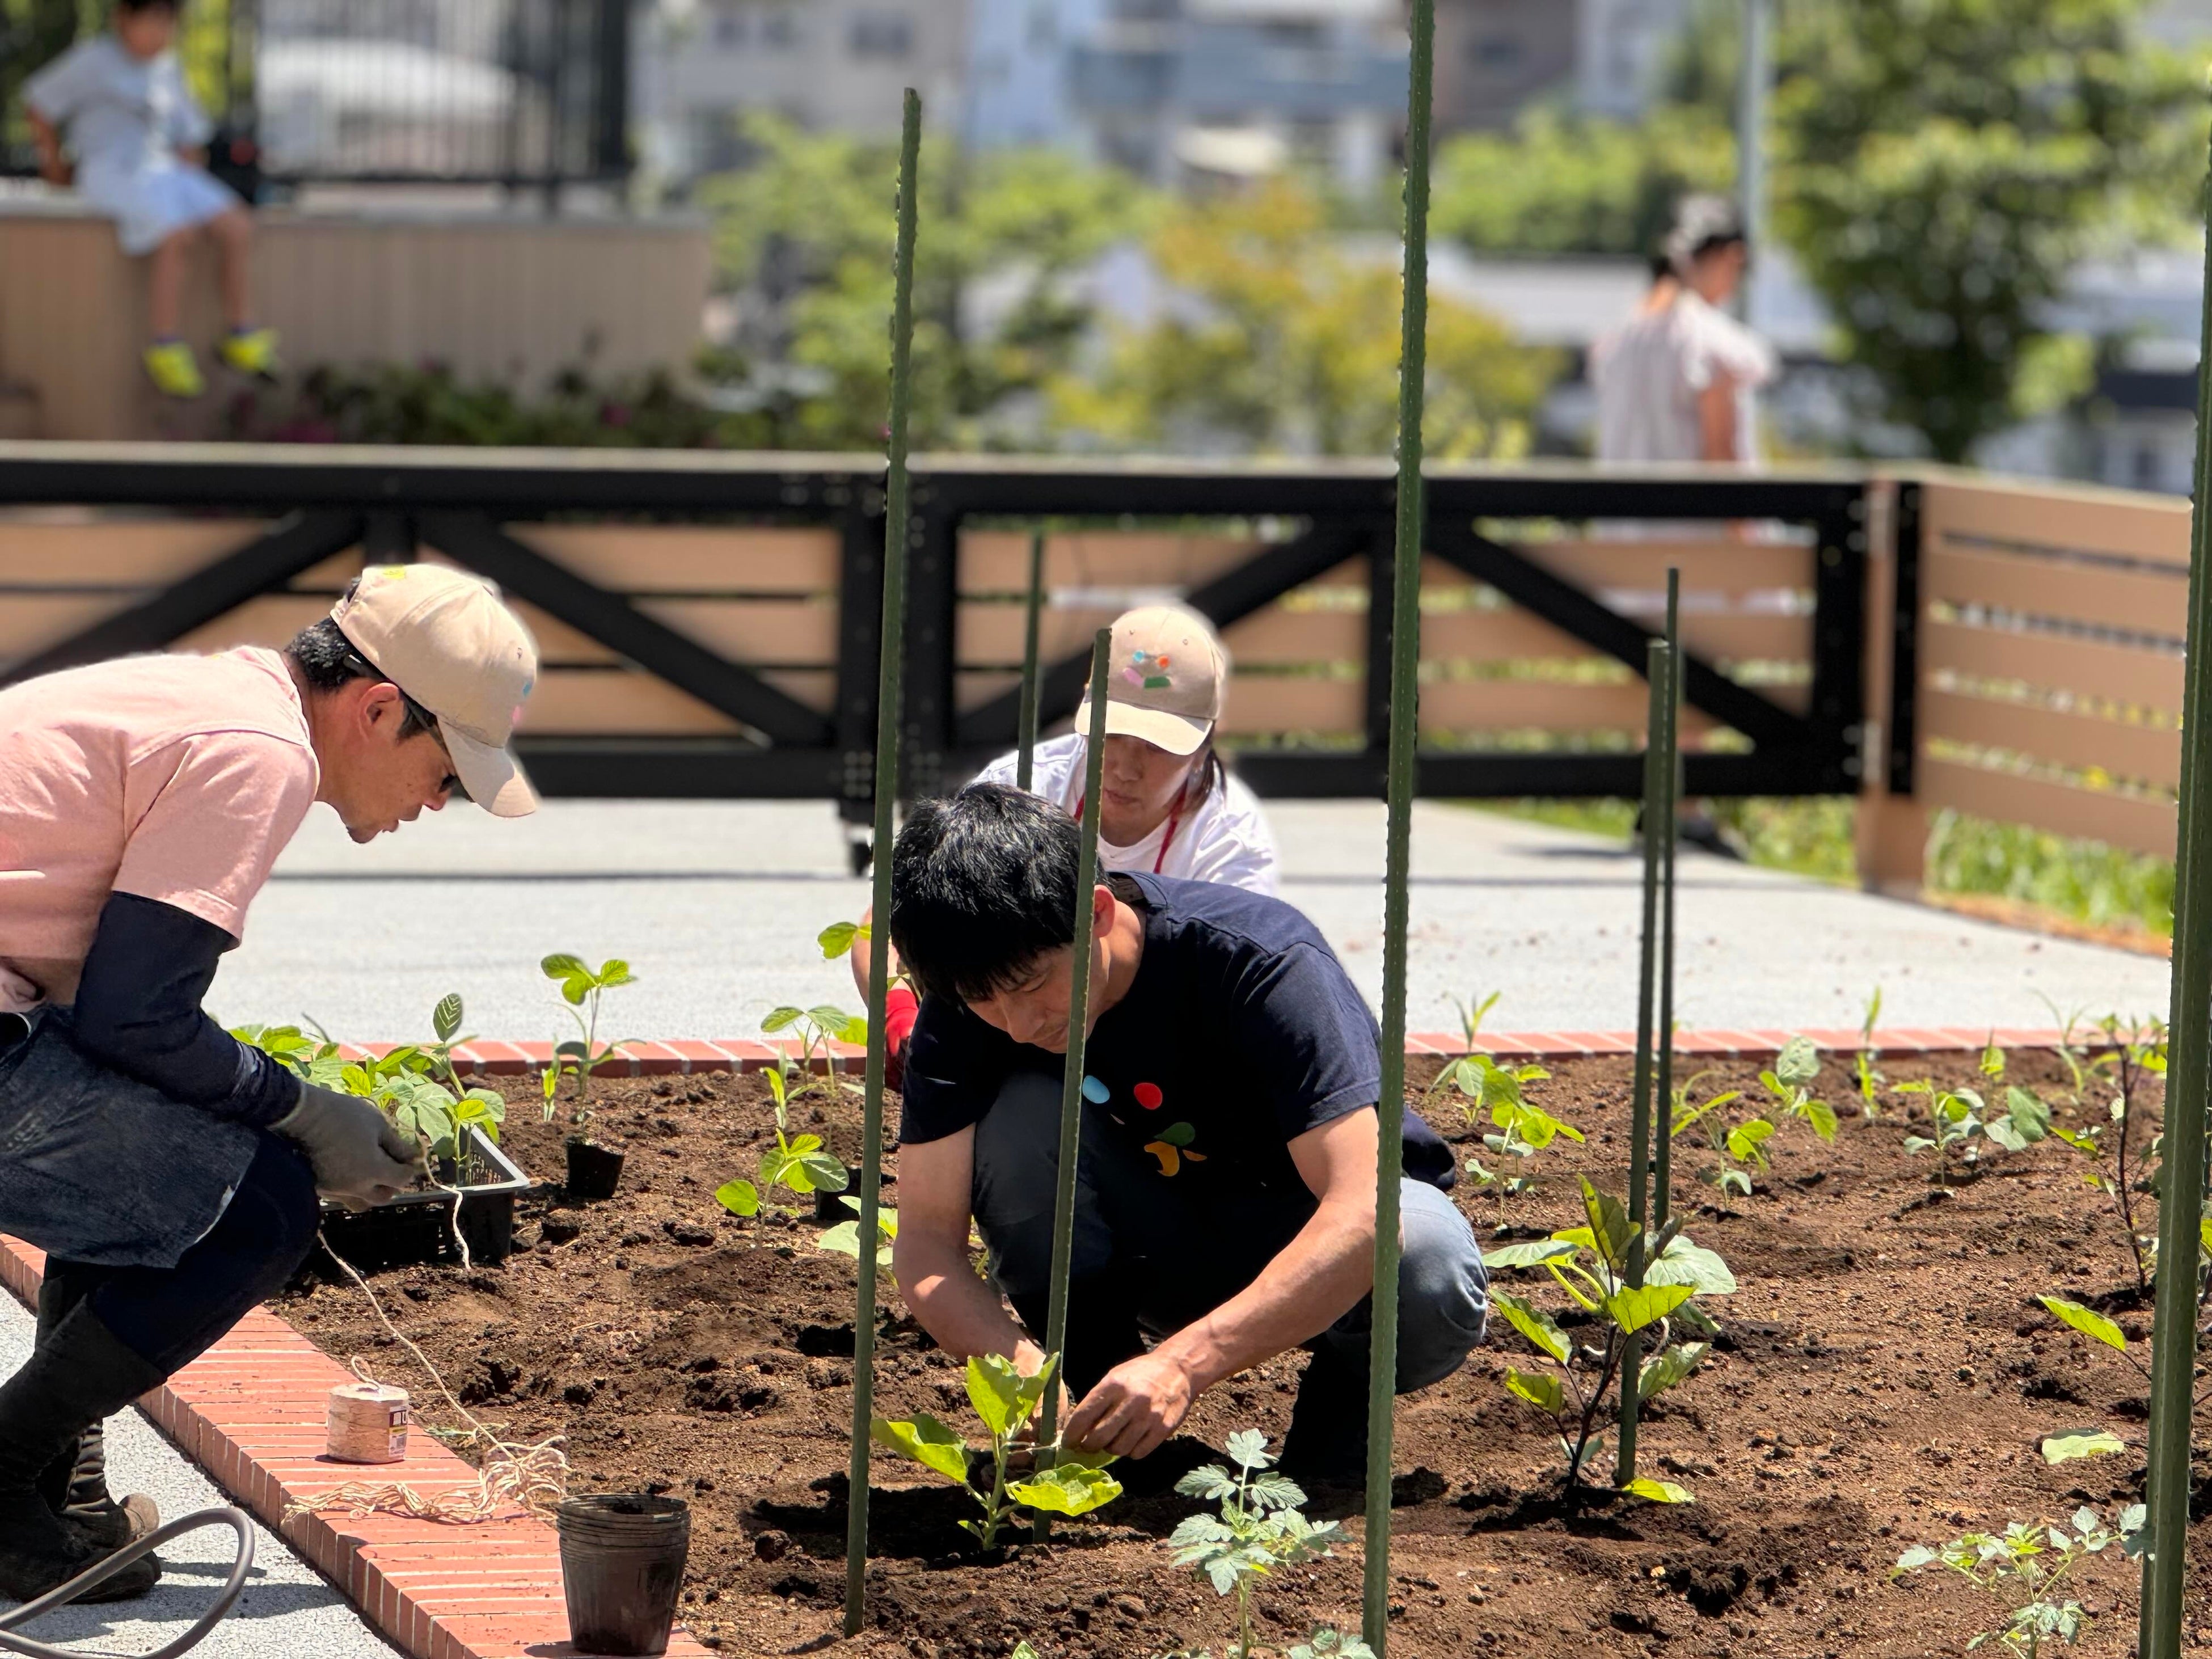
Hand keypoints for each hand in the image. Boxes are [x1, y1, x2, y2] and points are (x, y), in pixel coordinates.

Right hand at [273, 1081, 424, 1210]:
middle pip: (383, 1198)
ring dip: (370, 1192)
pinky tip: (349, 1171)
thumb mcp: (378, 1124)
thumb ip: (397, 1146)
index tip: (410, 1159)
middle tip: (392, 1167)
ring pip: (361, 1203)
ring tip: (369, 1173)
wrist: (302, 1115)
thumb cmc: (344, 1115)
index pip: (401, 1179)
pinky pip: (342, 1197)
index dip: (409, 1169)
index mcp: (374, 1170)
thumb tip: (414, 1158)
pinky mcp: (320, 1188)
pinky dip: (350, 1190)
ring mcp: (335, 1190)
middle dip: (392, 1185)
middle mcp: (356, 1187)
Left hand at [1064, 1350, 1197, 1460]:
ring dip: (1110, 1449)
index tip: (1068, 1443)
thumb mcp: (1115, 1377)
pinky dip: (1130, 1452)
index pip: (1084, 1416)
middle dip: (1088, 1446)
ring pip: (1118, 1449)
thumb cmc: (1140, 1374)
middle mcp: (1131, 1401)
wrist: (1178, 1370)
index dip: (1072, 1434)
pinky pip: (1138, 1453)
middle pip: (1099, 1437)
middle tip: (1087, 1446)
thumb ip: (1098, 1401)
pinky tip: (1130, 1442)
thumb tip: (1079, 1431)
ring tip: (1112, 1441)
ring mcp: (1149, 1416)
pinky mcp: (1163, 1429)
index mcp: (1114, 1385)